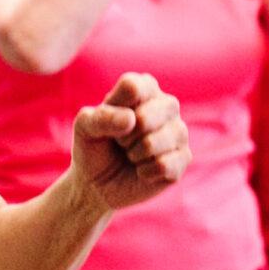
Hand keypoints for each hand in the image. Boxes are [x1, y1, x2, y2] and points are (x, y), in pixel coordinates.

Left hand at [69, 72, 189, 210]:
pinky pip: (164, 166)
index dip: (114, 110)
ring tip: (132, 155)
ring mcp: (179, 132)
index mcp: (144, 87)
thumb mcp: (85, 128)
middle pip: (145, 118)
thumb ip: (101, 117)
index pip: (132, 88)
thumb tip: (131, 120)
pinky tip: (142, 170)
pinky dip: (144, 172)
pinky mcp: (184, 159)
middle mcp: (167, 105)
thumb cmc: (94, 146)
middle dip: (124, 137)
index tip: (110, 121)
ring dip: (134, 155)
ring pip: (154, 143)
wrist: (99, 182)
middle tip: (121, 142)